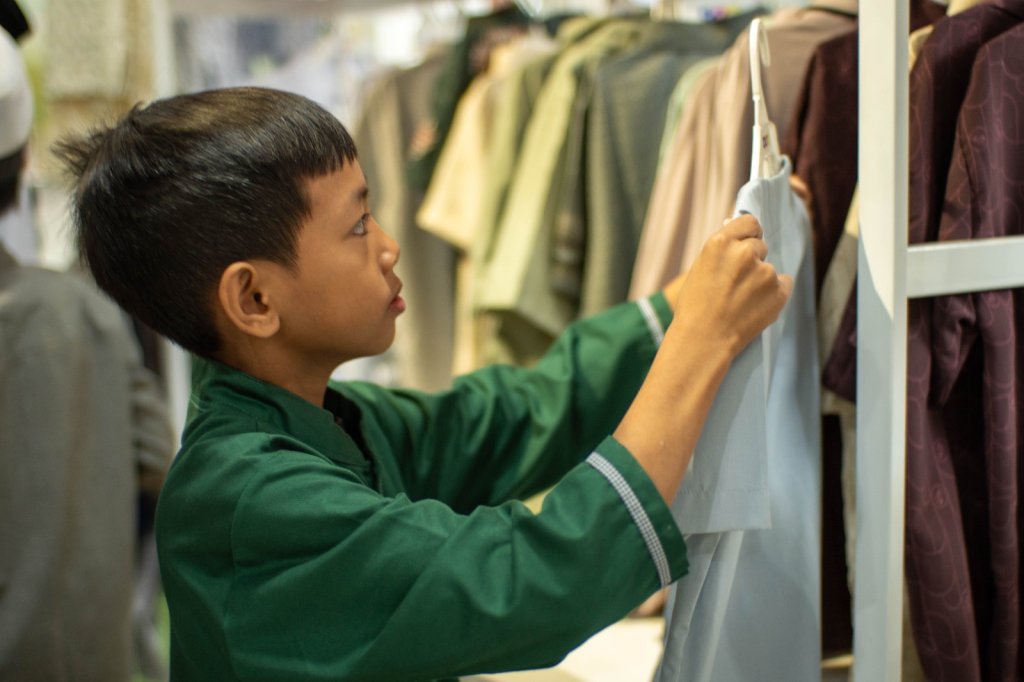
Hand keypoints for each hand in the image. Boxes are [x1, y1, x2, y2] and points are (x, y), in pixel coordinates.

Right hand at [668, 214, 791, 357]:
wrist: (703, 340)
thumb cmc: (695, 306)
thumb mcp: (700, 268)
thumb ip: (722, 248)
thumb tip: (733, 223)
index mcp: (720, 243)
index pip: (749, 222)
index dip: (748, 234)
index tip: (746, 245)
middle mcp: (745, 253)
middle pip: (760, 245)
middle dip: (752, 259)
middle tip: (736, 283)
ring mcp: (765, 273)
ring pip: (769, 268)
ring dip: (761, 280)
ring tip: (742, 301)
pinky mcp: (779, 292)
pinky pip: (784, 283)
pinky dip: (774, 293)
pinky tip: (756, 306)